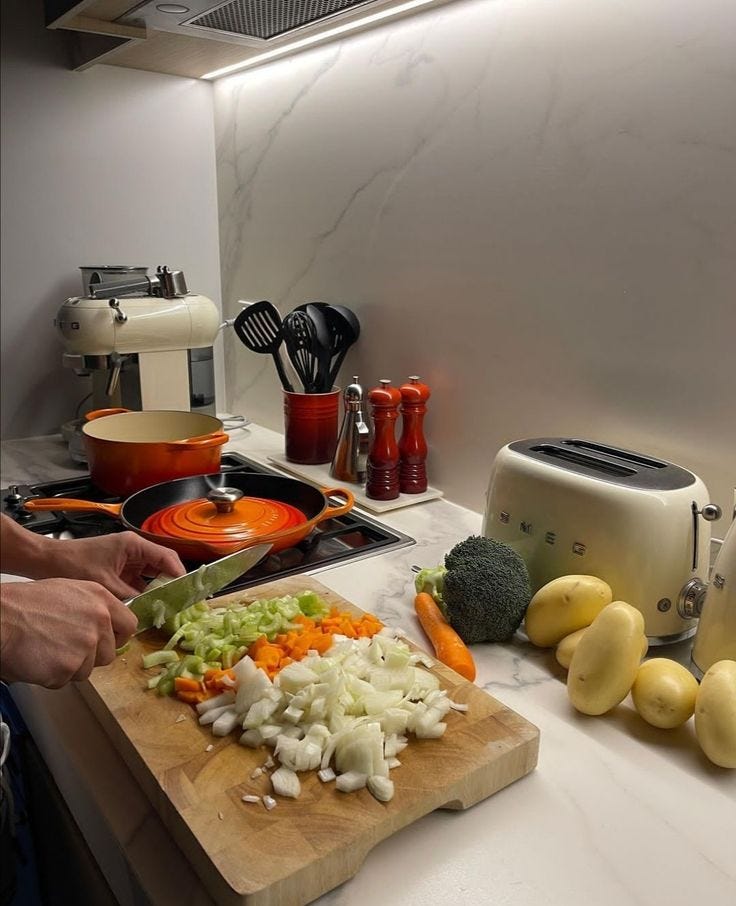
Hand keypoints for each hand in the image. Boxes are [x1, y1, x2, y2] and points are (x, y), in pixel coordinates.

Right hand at [0, 578, 138, 687]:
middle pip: (108, 653)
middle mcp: (99, 621)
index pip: (129, 625)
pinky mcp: (69, 667)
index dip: (117, 637)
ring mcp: (86, 645)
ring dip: (69, 667)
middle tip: (64, 648)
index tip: (107, 641)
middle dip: (90, 656)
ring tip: (46, 649)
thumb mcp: (69, 592)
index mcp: (101, 599)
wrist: (1, 618)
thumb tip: (104, 627)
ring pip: (87, 670)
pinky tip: (38, 659)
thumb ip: (93, 609)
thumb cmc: (26, 603)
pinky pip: (65, 680)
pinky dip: (50, 676)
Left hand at [34, 531, 185, 598]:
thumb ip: (130, 597)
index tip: (187, 592)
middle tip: (179, 603)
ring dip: (156, 590)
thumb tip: (150, 611)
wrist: (45, 561)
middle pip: (162, 566)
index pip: (166, 558)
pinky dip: (143, 593)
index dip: (179, 575)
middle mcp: (133, 549)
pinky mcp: (119, 569)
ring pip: (151, 575)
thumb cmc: (72, 565)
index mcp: (133, 545)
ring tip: (165, 607)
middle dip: (170, 584)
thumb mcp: (104, 584)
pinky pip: (138, 581)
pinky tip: (145, 607)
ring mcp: (126, 560)